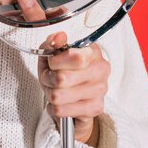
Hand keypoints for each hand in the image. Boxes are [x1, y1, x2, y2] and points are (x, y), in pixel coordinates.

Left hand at [38, 31, 109, 145]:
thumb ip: (52, 41)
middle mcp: (100, 70)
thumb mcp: (53, 53)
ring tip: (54, 89)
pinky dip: (54, 107)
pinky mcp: (95, 108)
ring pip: (59, 96)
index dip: (56, 61)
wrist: (73, 95)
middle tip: (49, 77)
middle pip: (62, 79)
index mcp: (92, 51)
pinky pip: (62, 110)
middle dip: (48, 78)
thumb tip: (58, 37)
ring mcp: (99, 90)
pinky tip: (60, 102)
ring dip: (50, 93)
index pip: (75, 57)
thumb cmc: (63, 70)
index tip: (51, 62)